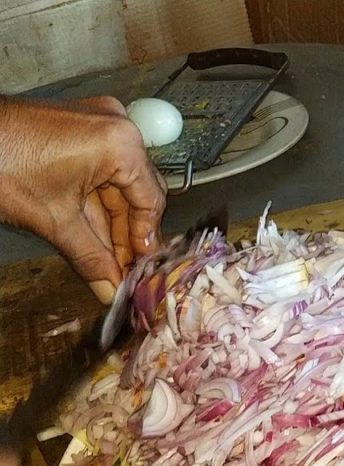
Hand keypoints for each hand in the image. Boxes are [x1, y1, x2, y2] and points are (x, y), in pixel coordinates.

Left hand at [0, 96, 167, 303]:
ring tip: (107, 256)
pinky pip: (100, 169)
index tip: (141, 265)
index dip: (144, 239)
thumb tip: (110, 287)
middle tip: (124, 267)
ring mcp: (98, 123)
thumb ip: (89, 257)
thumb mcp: (52, 219)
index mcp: (120, 144)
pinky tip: (93, 231)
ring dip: (111, 221)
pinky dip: (95, 199)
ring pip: (117, 183)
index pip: (151, 200)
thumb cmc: (0, 162)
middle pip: (136, 191)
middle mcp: (117, 126)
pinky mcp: (80, 126)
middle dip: (127, 233)